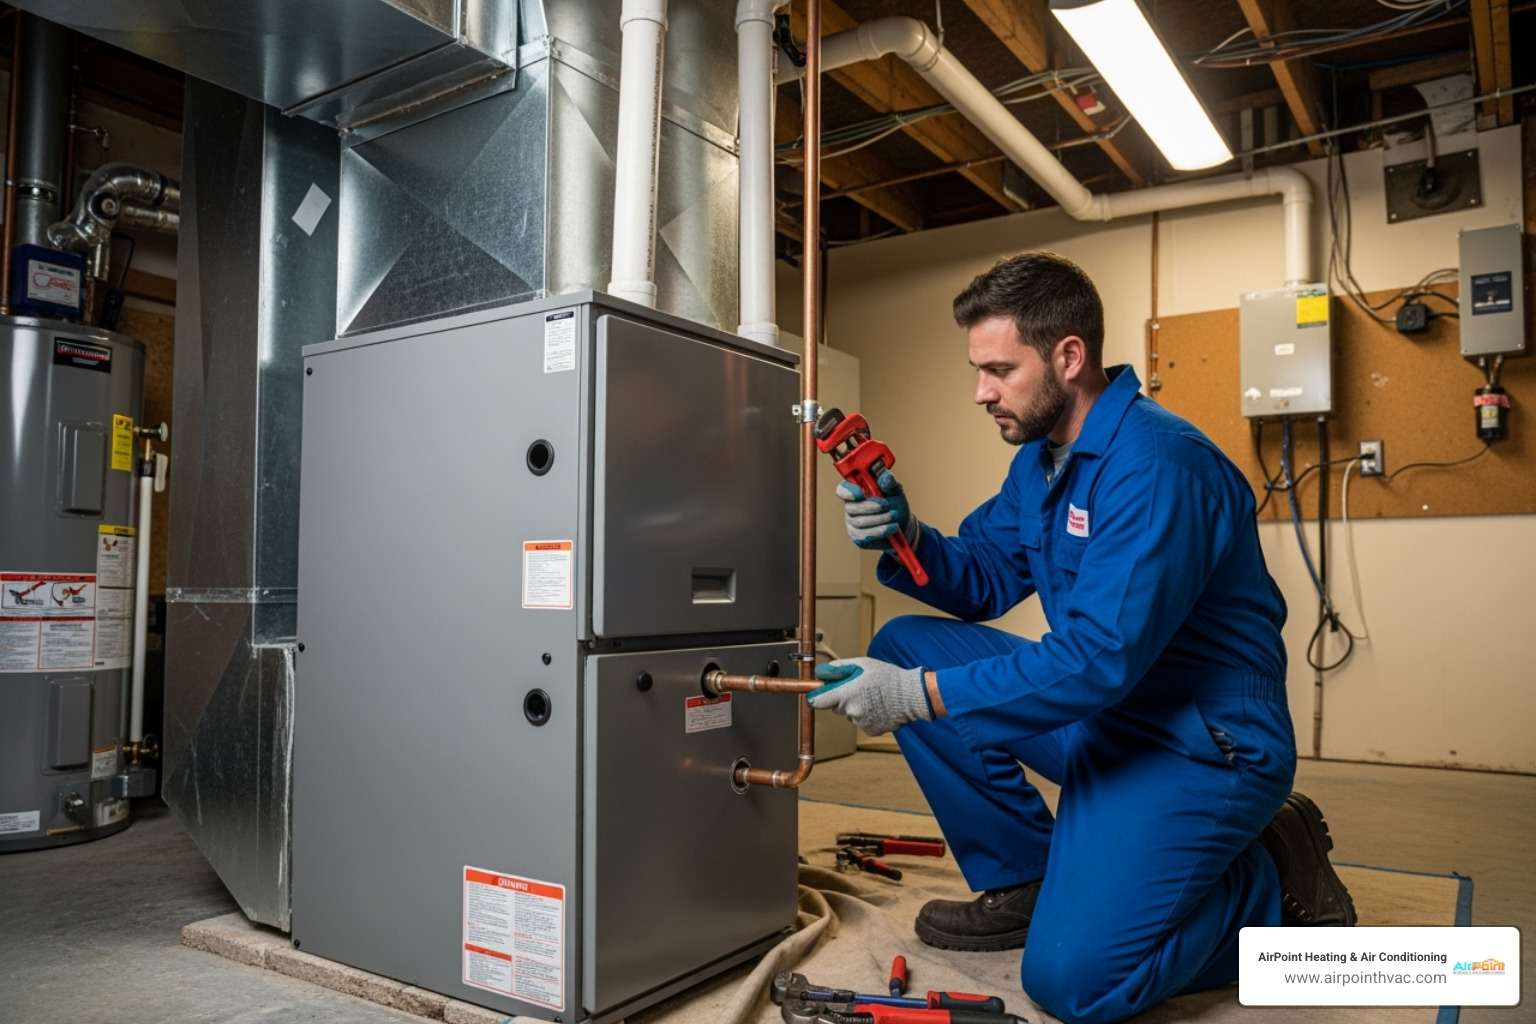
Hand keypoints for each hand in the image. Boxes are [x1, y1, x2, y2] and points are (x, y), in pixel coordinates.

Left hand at [806, 657, 931, 735]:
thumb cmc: (887, 676)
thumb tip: (820, 673)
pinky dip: (867, 716)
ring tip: (873, 696)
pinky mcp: (870, 730)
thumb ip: (839, 668)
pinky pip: (861, 722)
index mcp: (846, 694)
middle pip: (835, 706)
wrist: (911, 695)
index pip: (817, 701)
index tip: (817, 694)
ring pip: (850, 714)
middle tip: (858, 688)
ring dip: (856, 707)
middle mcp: (851, 711)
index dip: (816, 697)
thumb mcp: (862, 664)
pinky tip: (878, 707)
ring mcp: (860, 723)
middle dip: (842, 698)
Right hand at [837, 469, 920, 551]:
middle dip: (871, 507)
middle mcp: (850, 506)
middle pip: (851, 508)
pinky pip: (865, 535)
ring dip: (880, 519)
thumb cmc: (895, 504)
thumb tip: (884, 475)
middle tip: (887, 506)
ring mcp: (852, 523)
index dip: (848, 492)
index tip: (861, 494)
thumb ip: (889, 482)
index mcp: (856, 491)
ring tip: (894, 516)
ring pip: (860, 522)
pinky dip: (881, 530)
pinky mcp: (858, 537)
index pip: (842, 490)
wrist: (903, 525)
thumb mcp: (895, 490)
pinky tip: (892, 527)